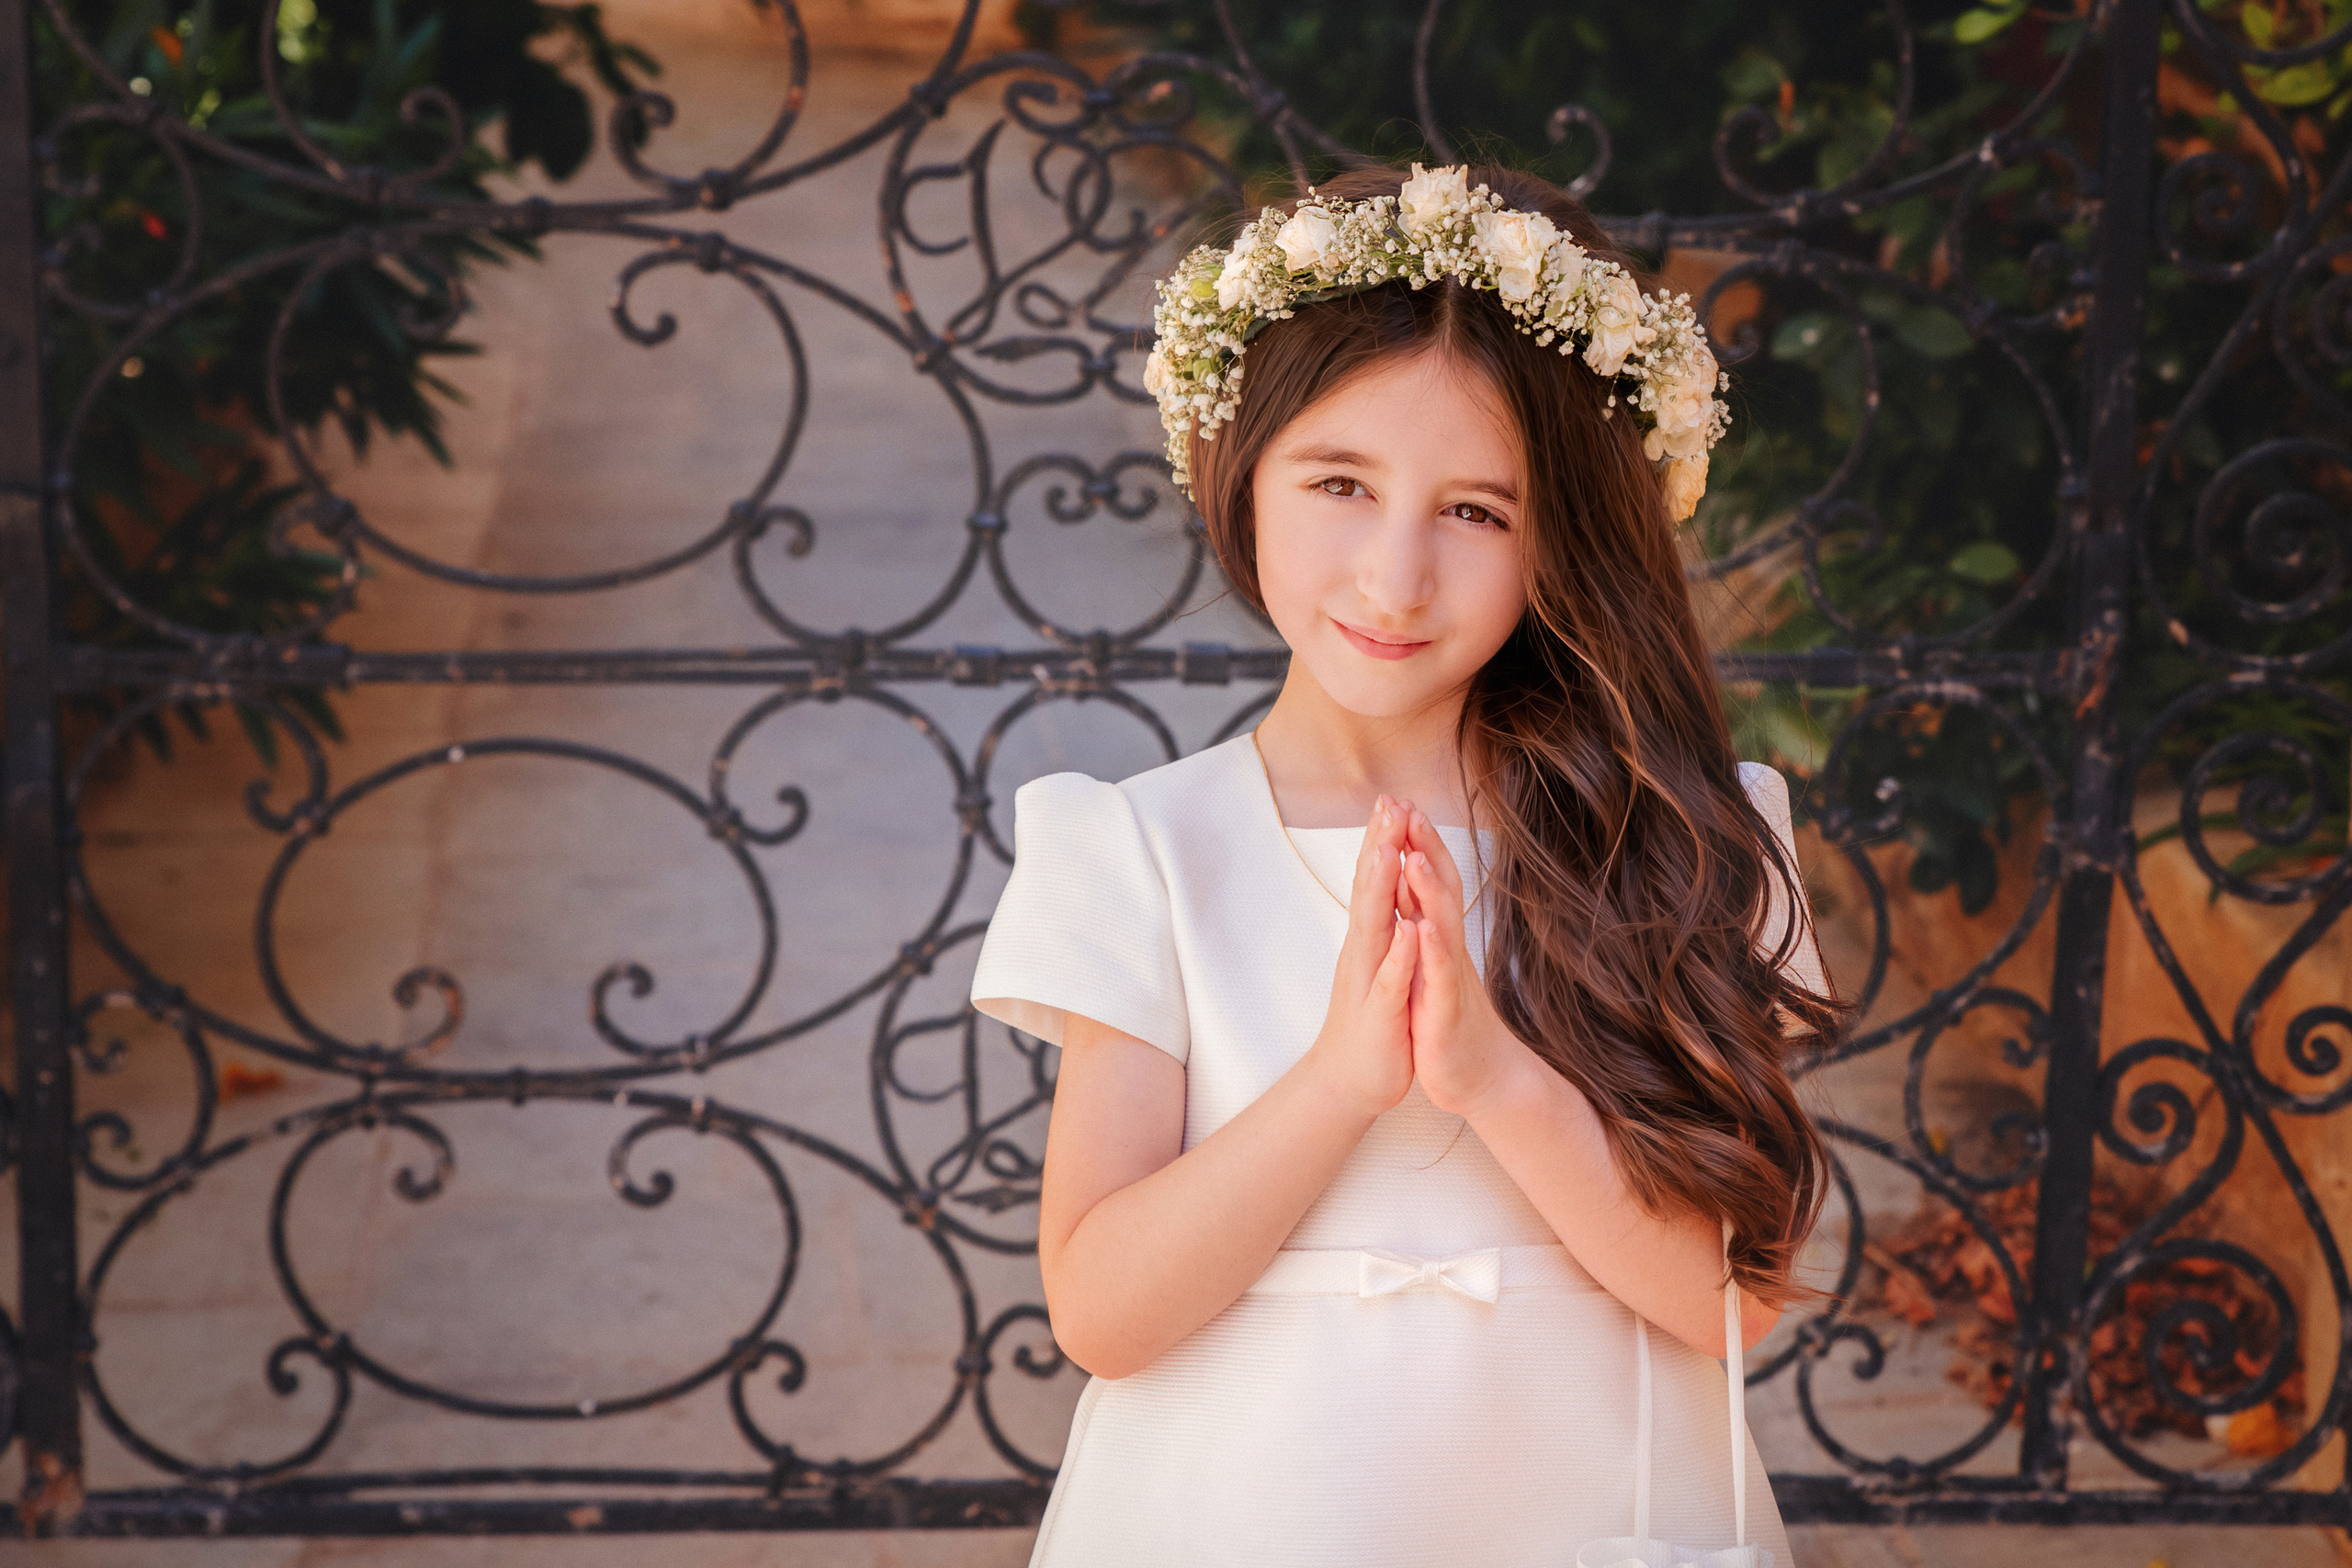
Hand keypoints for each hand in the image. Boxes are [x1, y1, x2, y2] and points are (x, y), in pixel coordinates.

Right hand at [1305, 795, 1419, 1118]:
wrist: (1352, 1079)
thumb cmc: (1374, 1019)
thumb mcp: (1382, 964)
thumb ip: (1384, 924)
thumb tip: (1388, 886)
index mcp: (1371, 939)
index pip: (1375, 880)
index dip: (1383, 840)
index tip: (1392, 798)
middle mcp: (1365, 952)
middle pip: (1370, 890)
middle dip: (1379, 846)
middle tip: (1386, 802)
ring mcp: (1370, 981)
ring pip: (1375, 928)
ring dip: (1380, 889)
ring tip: (1389, 850)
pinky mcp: (1381, 1014)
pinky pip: (1392, 981)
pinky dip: (1400, 955)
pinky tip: (1409, 931)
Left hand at [1400, 809, 1532, 1118]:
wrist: (1472, 1076)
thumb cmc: (1446, 1020)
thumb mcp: (1429, 966)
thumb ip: (1426, 925)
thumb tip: (1417, 887)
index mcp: (1434, 938)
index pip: (1425, 881)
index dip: (1414, 842)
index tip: (1398, 802)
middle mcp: (1443, 950)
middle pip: (1437, 889)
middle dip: (1423, 848)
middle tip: (1408, 805)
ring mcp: (1446, 978)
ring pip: (1439, 926)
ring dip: (1428, 891)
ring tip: (1415, 856)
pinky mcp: (1444, 1011)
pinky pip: (1439, 977)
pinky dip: (1432, 950)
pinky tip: (1423, 928)